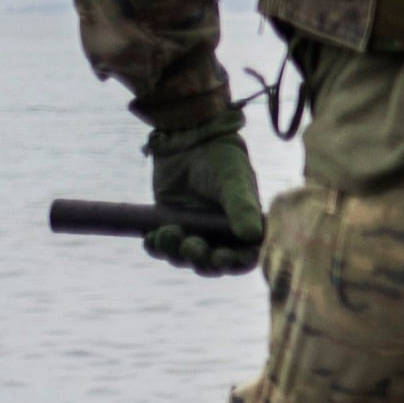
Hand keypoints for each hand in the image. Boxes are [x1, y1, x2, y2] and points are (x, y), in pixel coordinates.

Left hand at [141, 116, 263, 276]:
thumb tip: (252, 236)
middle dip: (201, 260)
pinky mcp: (171, 224)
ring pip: (185, 257)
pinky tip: (151, 238)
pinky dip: (157, 246)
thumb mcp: (234, 181)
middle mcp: (220, 234)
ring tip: (168, 233)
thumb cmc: (220, 158)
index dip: (234, 263)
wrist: (186, 138)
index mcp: (244, 227)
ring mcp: (194, 230)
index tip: (220, 258)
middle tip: (191, 247)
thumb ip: (243, 208)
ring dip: (176, 253)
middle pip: (212, 264)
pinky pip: (163, 246)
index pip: (243, 256)